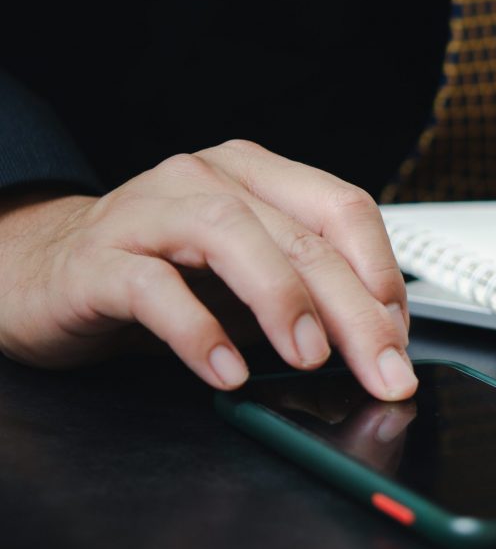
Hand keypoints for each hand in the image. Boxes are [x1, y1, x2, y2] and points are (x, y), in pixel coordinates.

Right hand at [0, 140, 416, 399]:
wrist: (42, 270)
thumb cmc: (159, 272)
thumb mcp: (245, 280)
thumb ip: (304, 297)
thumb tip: (375, 344)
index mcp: (257, 176)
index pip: (343, 209)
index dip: (381, 273)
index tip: (399, 336)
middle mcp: (208, 179)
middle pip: (302, 237)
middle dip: (355, 312)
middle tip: (383, 369)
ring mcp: (151, 211)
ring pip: (233, 238)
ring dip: (283, 302)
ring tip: (309, 358)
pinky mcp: (100, 259)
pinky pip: (155, 289)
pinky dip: (198, 333)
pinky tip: (226, 372)